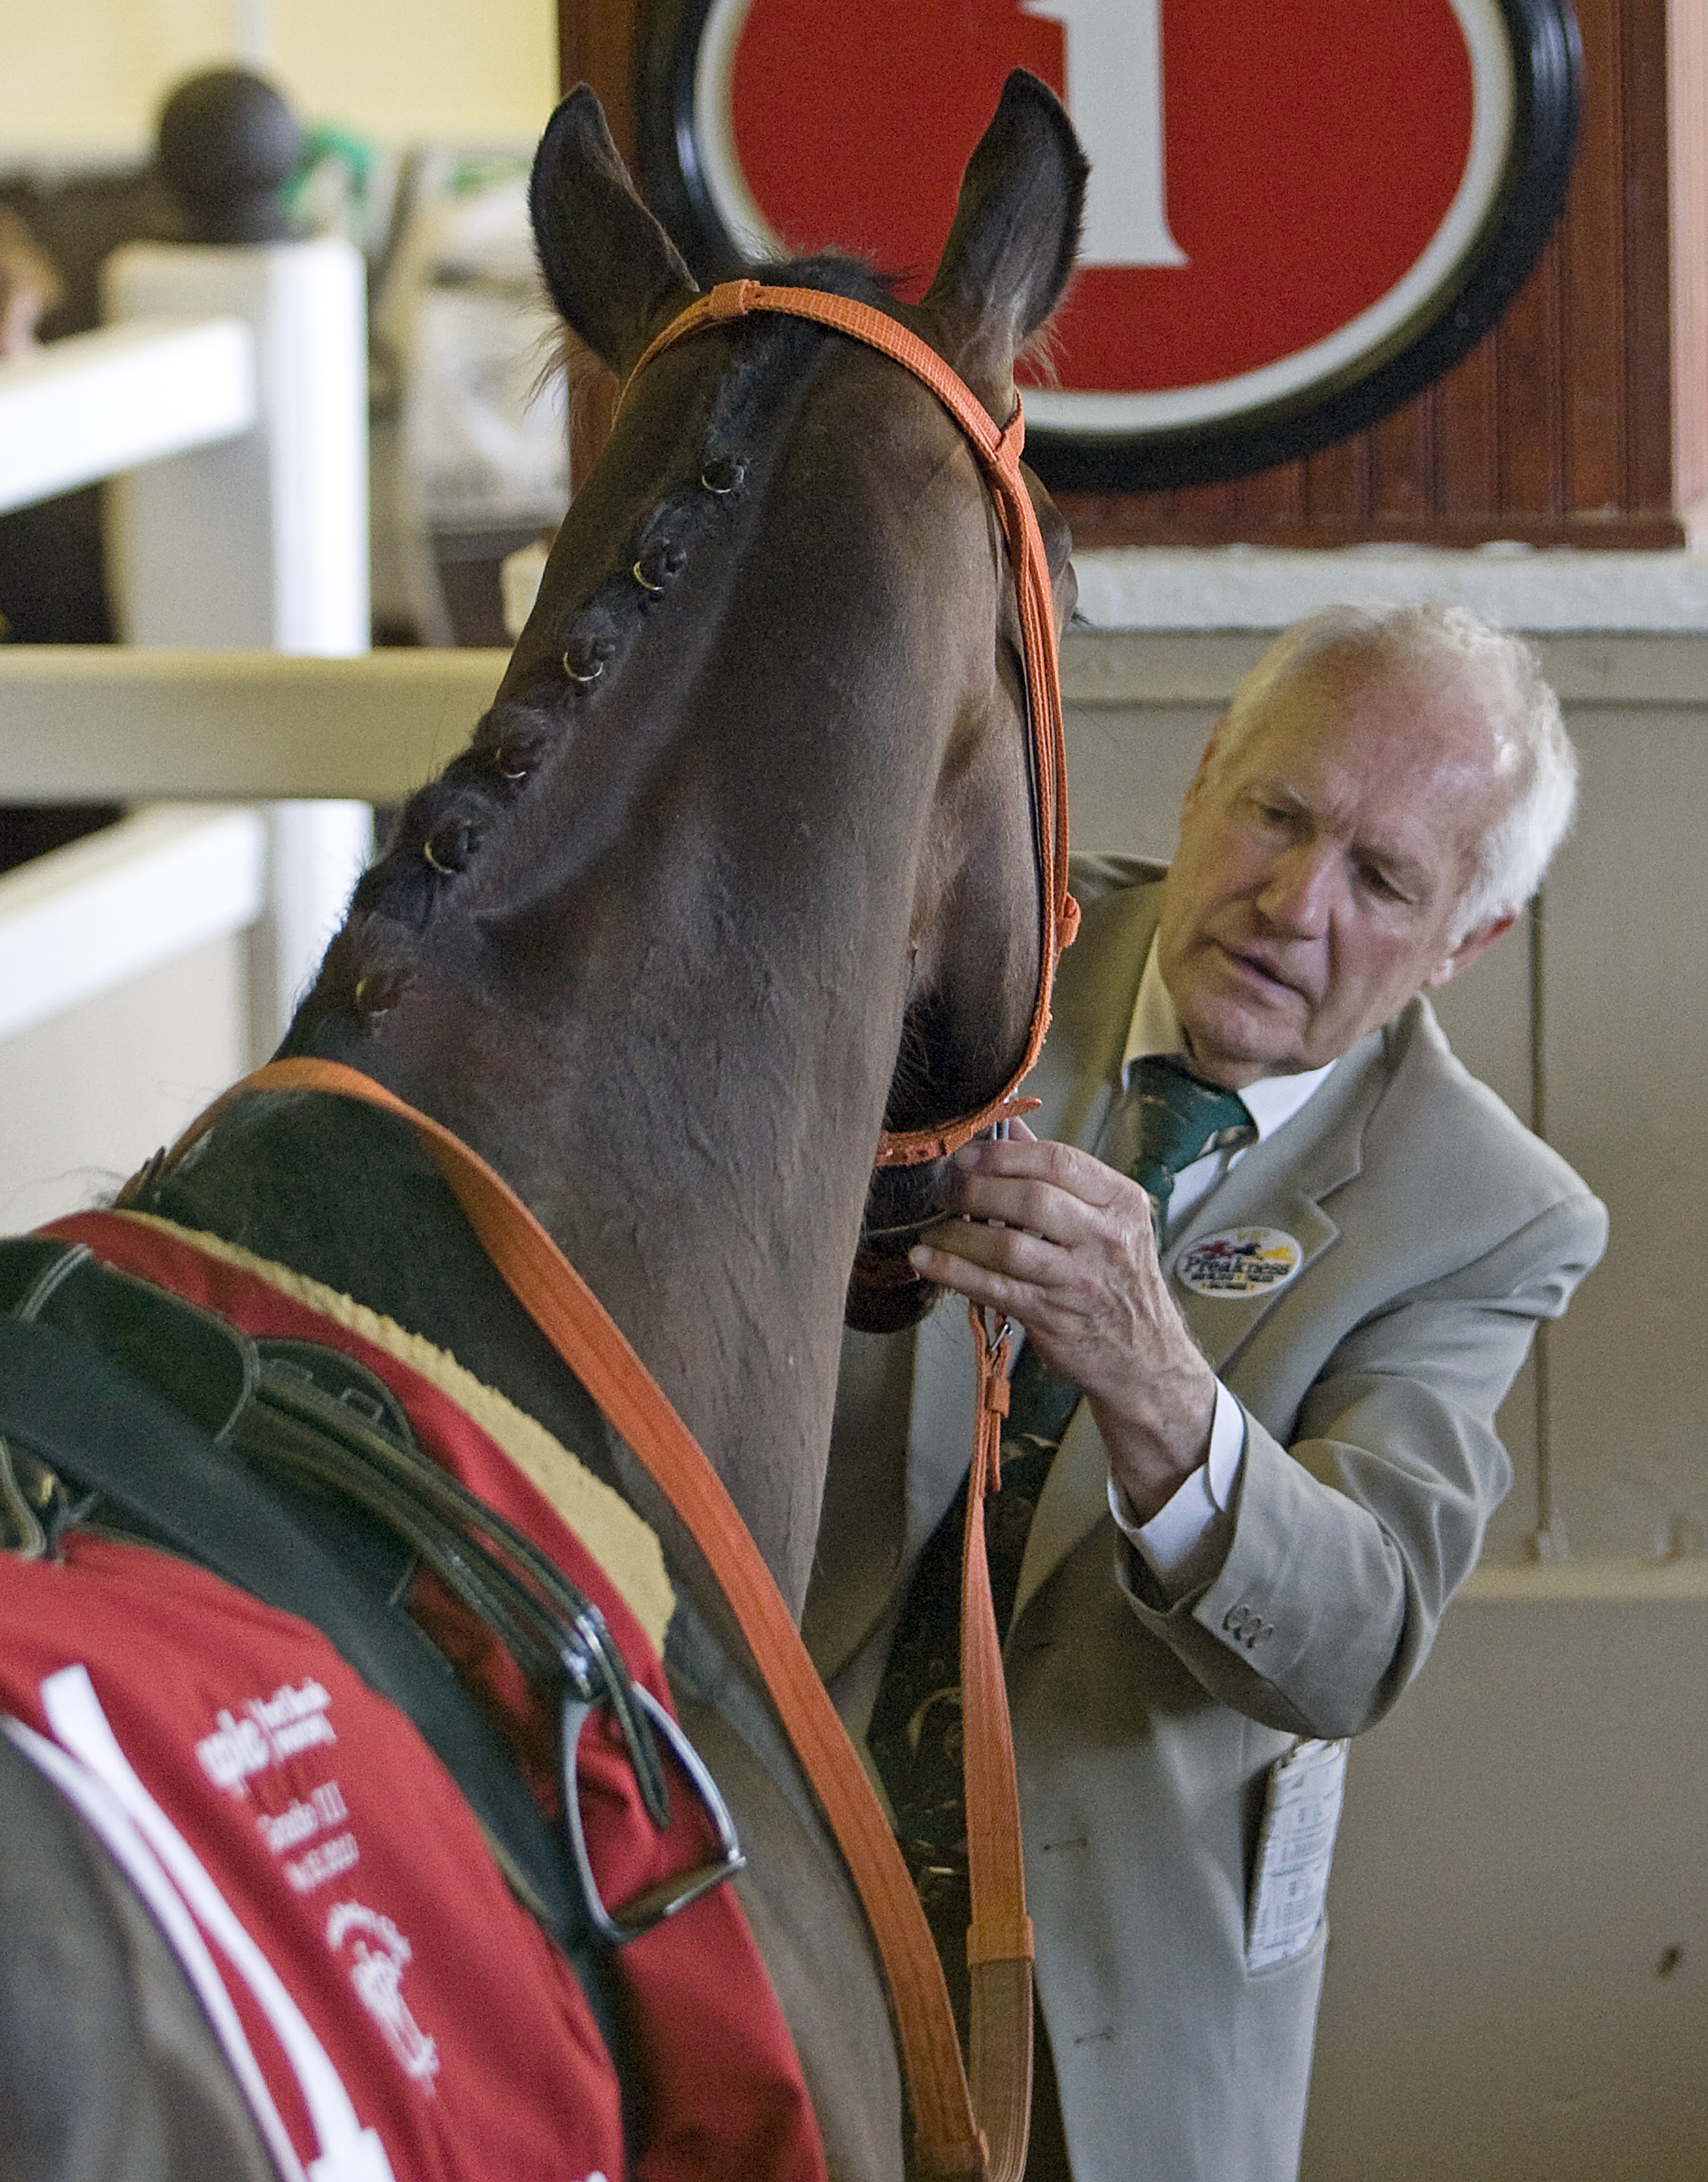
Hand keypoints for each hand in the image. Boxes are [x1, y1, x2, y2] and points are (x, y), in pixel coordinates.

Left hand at [908, 1124, 1216, 1521]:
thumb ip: (1059, 1171)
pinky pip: (992, 1287)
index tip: (967, 1153)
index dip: (1004, 1154)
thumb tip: (1009, 1126)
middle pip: (1031, 1200)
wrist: (1144, 1355)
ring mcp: (1077, 1280)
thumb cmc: (1117, 1277)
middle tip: (943, 1188)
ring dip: (957, 1233)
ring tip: (930, 1225)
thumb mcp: (1108, 1217)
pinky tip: (927, 1259)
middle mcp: (1104, 1238)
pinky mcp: (1051, 1315)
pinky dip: (952, 1271)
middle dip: (975, 1189)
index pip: (1059, 1161)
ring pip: (1007, 1246)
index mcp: (1120, 1202)